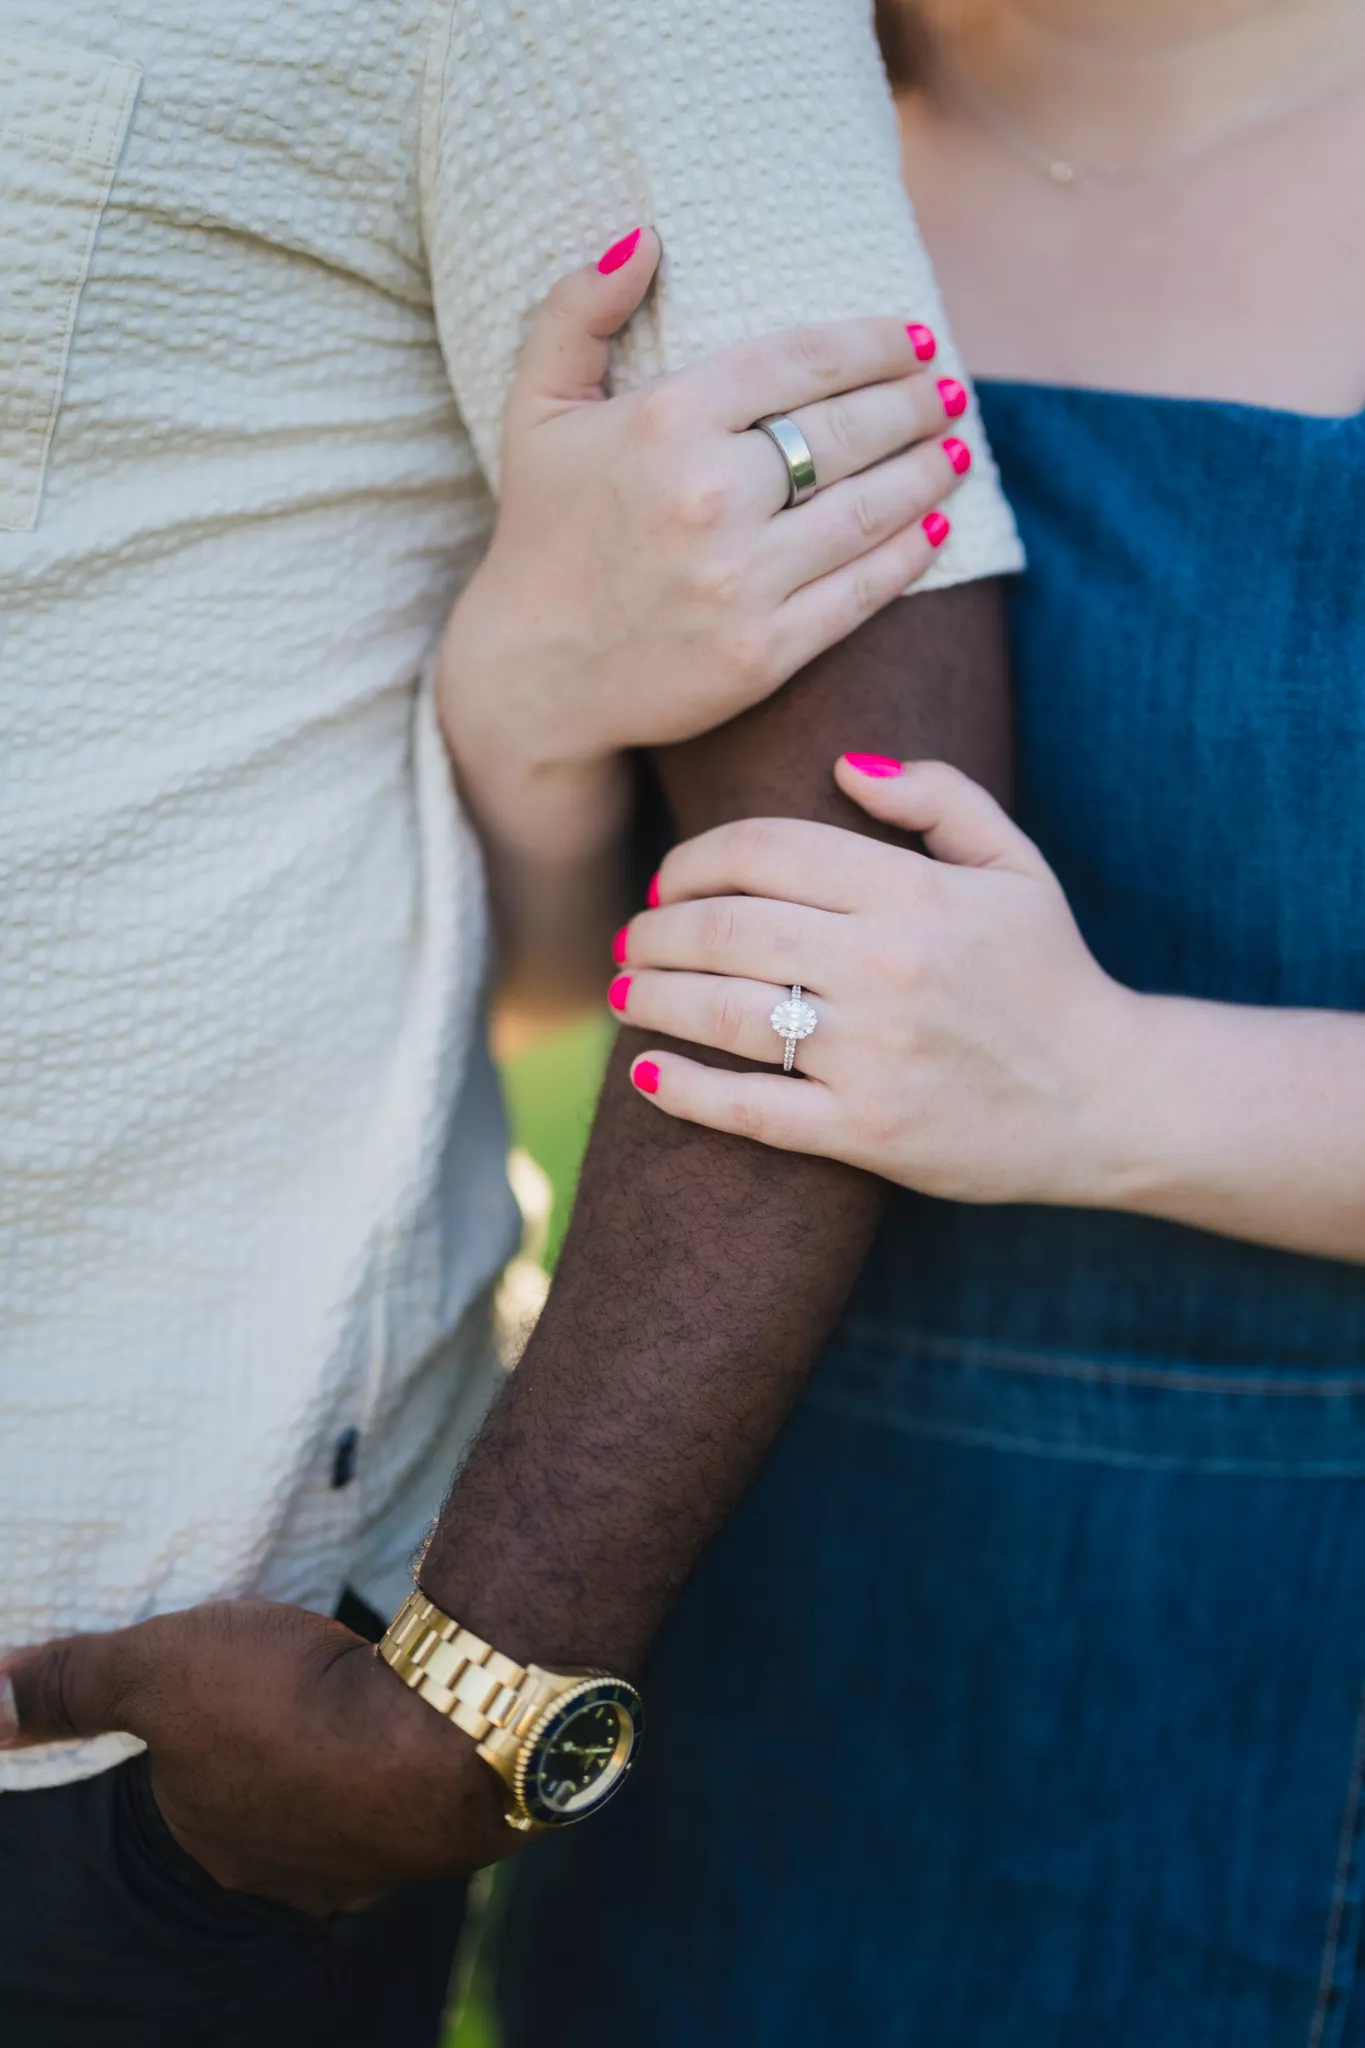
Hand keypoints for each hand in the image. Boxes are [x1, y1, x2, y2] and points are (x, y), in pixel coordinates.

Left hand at [0, 1600, 517, 1915]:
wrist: (438, 1733)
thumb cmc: (290, 1700)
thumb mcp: (159, 1665)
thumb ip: (75, 1681)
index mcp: (209, 1835)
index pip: (182, 1774)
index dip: (197, 1710)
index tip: (228, 1662)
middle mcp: (278, 1869)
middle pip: (257, 1793)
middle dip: (268, 1737)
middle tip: (289, 1668)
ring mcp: (360, 1861)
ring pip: (329, 1800)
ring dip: (334, 1751)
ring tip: (350, 1687)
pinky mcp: (428, 1835)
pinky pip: (395, 1795)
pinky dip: (392, 1759)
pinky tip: (402, 1717)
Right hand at [437, 227, 971, 788]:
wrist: (533, 676)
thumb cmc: (542, 534)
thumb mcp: (536, 410)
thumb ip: (576, 312)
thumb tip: (642, 235)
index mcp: (665, 422)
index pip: (801, 362)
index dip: (872, 346)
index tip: (913, 340)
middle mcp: (710, 495)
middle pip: (848, 432)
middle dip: (914, 405)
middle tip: (948, 392)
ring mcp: (741, 580)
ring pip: (868, 510)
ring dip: (926, 473)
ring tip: (956, 449)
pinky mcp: (764, 652)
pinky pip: (859, 592)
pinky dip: (909, 555)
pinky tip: (935, 528)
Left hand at [610, 754, 1141, 1206]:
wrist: (1110, 1098)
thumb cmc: (1050, 974)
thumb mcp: (1016, 865)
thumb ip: (938, 796)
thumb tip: (844, 765)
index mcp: (913, 892)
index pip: (763, 850)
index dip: (694, 859)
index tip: (669, 879)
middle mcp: (885, 966)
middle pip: (725, 928)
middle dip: (655, 929)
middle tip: (632, 938)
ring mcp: (873, 1053)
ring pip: (723, 1012)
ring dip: (652, 997)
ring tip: (624, 992)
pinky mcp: (868, 1131)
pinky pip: (752, 1109)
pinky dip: (686, 1090)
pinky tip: (646, 1073)